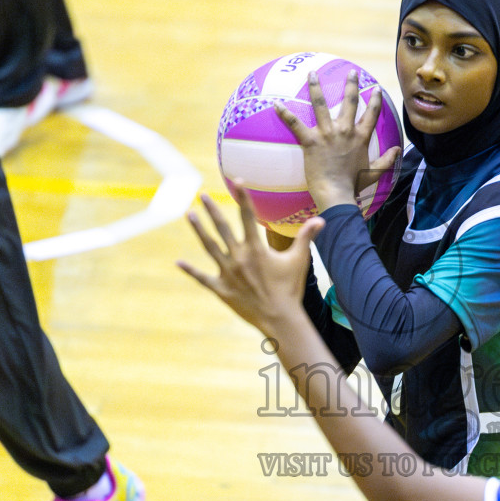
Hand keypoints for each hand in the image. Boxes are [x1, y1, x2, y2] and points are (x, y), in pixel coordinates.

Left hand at [180, 189, 321, 337]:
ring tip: (189, 215)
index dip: (243, 197)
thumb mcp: (299, 260)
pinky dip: (191, 270)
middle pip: (222, 228)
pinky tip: (178, 262)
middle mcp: (238, 257)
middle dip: (212, 210)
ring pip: (209, 247)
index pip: (247, 216)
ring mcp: (227, 273)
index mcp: (255, 248)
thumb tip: (321, 219)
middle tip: (202, 196)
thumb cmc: (290, 289)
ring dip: (198, 230)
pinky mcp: (221, 289)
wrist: (279, 319)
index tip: (237, 181)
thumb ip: (306, 237)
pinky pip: (203, 278)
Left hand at [273, 70, 390, 211]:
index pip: (371, 115)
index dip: (375, 100)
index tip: (375, 88)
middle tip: (352, 71)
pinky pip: (295, 124)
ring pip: (320, 105)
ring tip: (312, 74)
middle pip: (350, 102)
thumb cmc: (353, 185)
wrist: (337, 194)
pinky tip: (276, 104)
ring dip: (316, 87)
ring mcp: (327, 134)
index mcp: (360, 138)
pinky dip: (285, 114)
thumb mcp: (374, 173)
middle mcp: (345, 131)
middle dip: (351, 84)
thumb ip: (387, 160)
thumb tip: (398, 150)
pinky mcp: (311, 141)